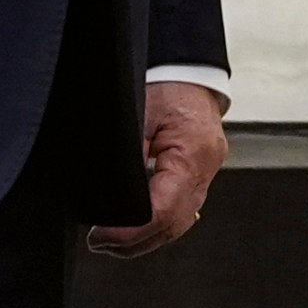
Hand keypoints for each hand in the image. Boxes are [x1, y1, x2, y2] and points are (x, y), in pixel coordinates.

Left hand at [91, 81, 227, 257]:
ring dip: (147, 236)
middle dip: (135, 242)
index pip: (162, 211)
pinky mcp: (201, 170)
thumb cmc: (165, 81)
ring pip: (180, 222)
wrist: (187, 64)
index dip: (129, 231)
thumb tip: (106, 195)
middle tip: (100, 242)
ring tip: (113, 240)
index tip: (101, 234)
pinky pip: (182, 207)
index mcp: (193, 153)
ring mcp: (208, 171)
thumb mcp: (137, 114)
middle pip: (173, 225)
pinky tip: (137, 224)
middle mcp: (206, 167)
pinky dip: (159, 220)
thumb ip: (127, 156)